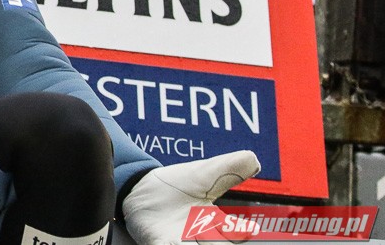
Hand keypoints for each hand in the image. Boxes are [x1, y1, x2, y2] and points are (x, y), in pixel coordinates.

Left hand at [122, 150, 259, 244]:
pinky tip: (170, 243)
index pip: (233, 230)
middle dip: (221, 244)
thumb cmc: (177, 185)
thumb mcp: (203, 175)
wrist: (140, 187)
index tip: (250, 230)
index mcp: (213, 220)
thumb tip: (253, 158)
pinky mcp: (158, 242)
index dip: (241, 231)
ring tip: (197, 240)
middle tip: (223, 242)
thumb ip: (228, 169)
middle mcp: (198, 234)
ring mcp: (178, 240)